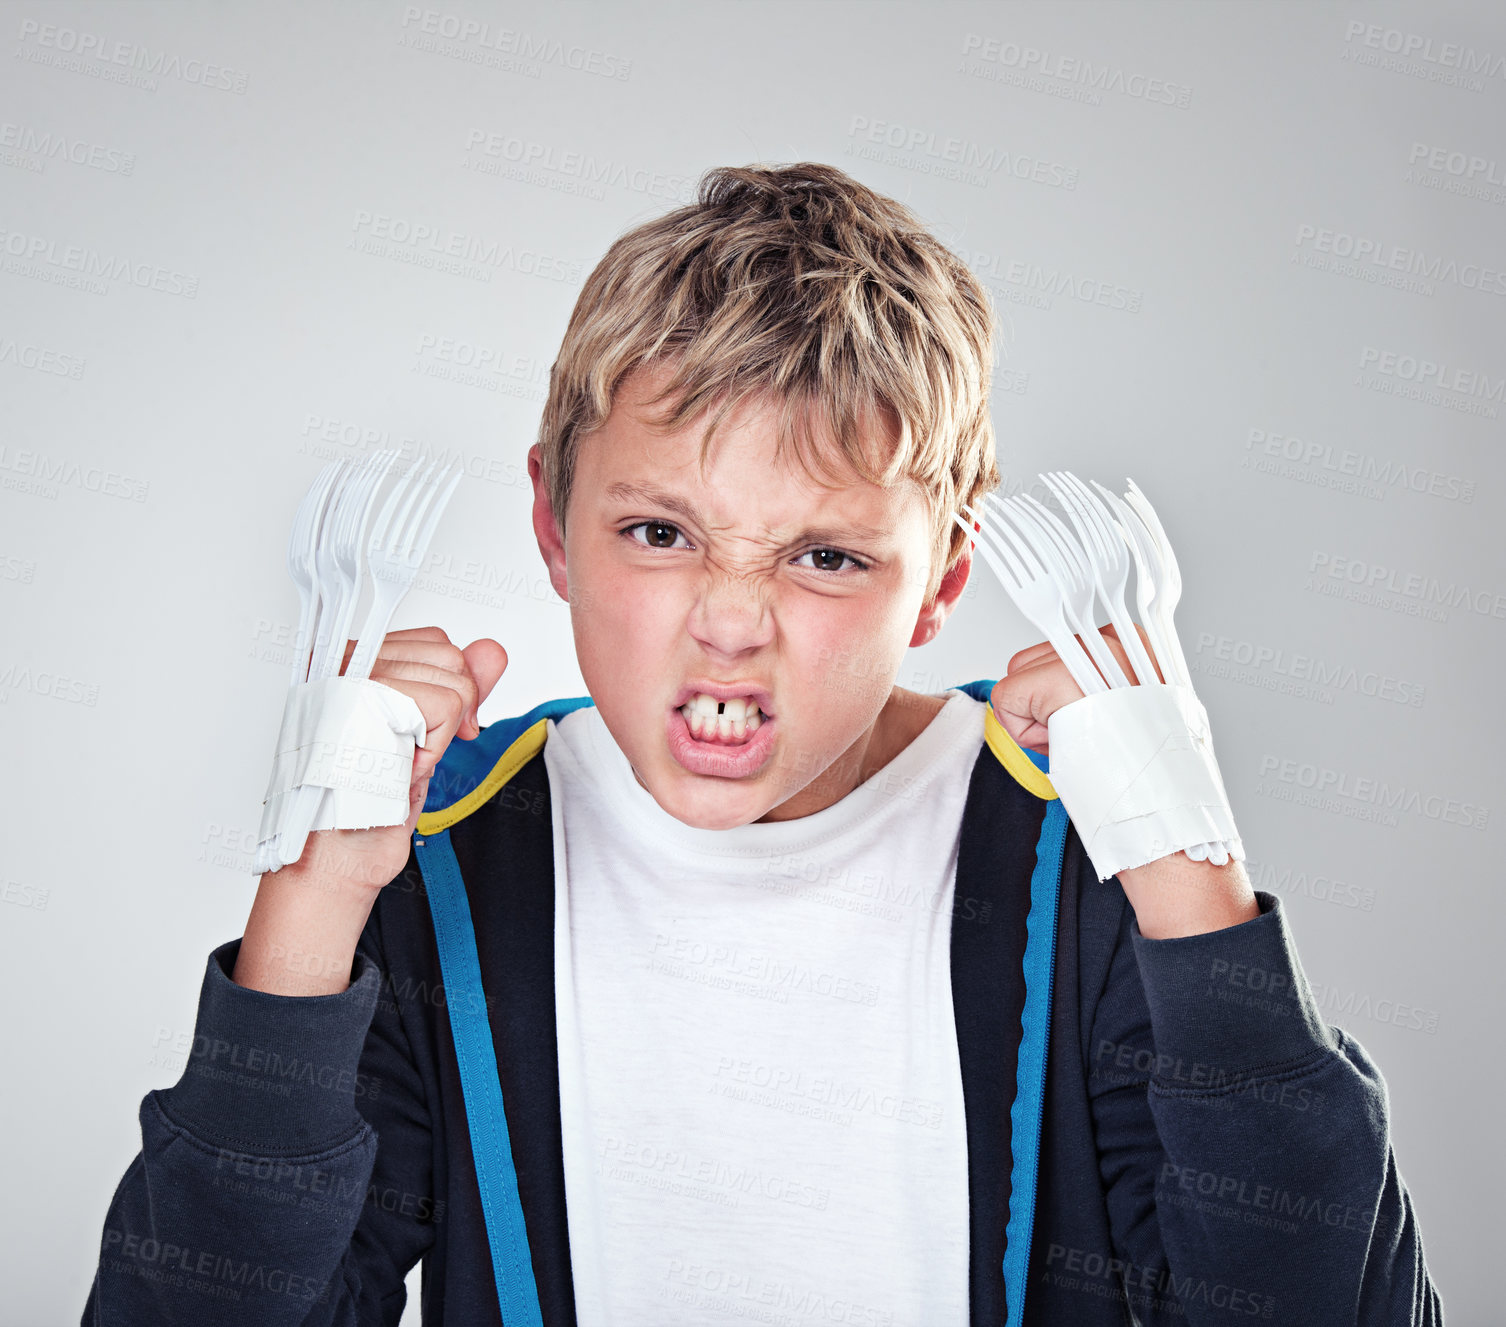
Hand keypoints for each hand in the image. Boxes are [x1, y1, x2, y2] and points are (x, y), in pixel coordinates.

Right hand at [277, 627, 507, 891]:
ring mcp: (352, 675)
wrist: (337, 856)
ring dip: (440, 734)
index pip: (434, 642)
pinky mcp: (364, 698)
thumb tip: (492, 650)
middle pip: (450, 654)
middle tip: (416, 752)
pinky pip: (445, 705)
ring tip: (400, 760)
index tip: (434, 732)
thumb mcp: (425, 733)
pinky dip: (435, 747)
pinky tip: (403, 768)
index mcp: (353, 663)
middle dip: (454, 712)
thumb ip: (459, 688)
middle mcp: (345, 661)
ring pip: (453, 680)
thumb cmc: (368, 805)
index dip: (451, 688)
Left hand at [991, 624, 1256, 936]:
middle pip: (1032, 657)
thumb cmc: (1153, 778)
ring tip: (1080, 744)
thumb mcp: (1136, 711)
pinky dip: (1022, 732)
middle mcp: (1117, 639)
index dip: (1060, 691)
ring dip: (1034, 719)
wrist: (1171, 822)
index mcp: (1138, 641)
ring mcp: (1091, 656)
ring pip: (1015, 675)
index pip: (1063, 645)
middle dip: (1042, 704)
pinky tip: (1062, 749)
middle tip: (1084, 739)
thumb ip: (1102, 684)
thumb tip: (1064, 683)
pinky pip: (1006, 698)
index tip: (1087, 720)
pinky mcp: (1060, 681)